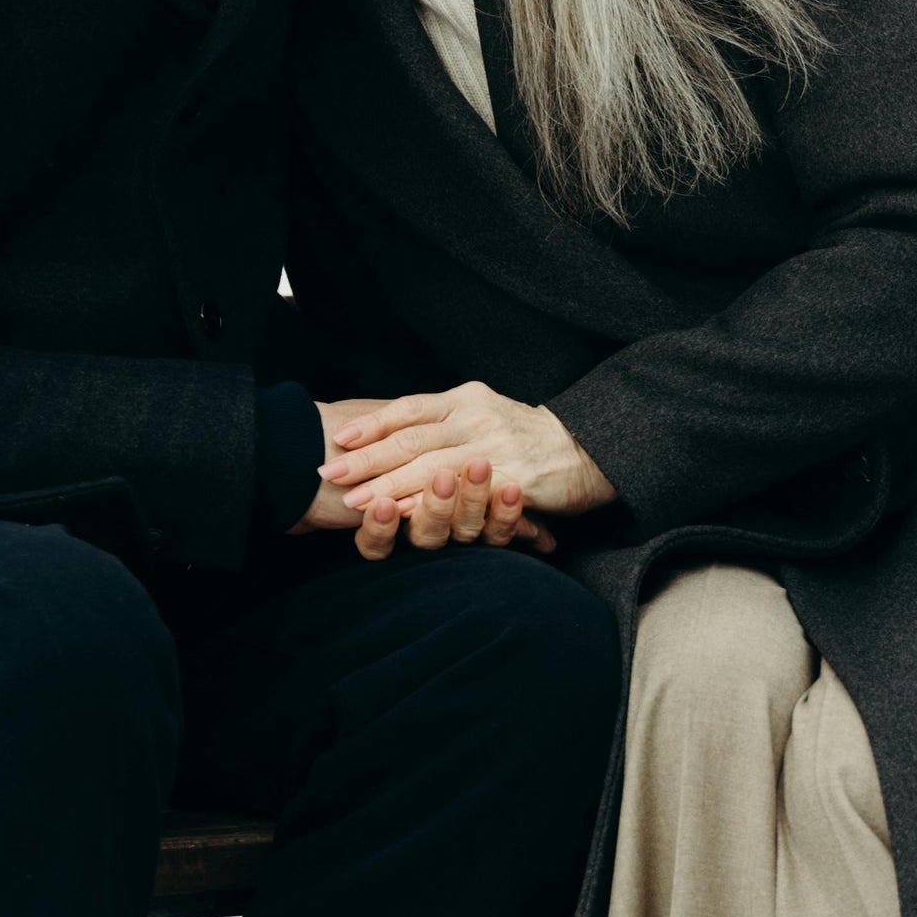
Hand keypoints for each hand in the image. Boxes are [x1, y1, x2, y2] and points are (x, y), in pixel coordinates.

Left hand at [301, 396, 560, 556]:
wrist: (586, 449)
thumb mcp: (483, 413)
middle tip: (330, 472)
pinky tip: (406, 517)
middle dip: (368, 458)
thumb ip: (444, 421)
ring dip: (389, 485)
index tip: (340, 437)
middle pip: (412, 438)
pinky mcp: (513, 480)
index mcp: (465, 399)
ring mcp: (495, 449)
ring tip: (356, 500)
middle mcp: (477, 417)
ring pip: (432, 467)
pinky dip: (431, 506)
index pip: (409, 407)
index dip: (372, 422)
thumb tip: (392, 432)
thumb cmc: (527, 435)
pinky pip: (464, 496)